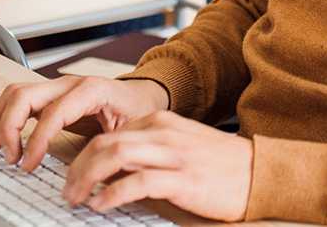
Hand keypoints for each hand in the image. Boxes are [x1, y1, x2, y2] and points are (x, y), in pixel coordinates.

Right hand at [0, 75, 169, 171]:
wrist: (141, 95)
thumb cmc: (137, 110)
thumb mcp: (131, 129)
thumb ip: (109, 146)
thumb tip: (90, 172)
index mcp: (92, 89)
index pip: (53, 112)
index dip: (36, 140)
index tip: (28, 164)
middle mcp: (69, 83)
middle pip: (24, 95)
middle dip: (9, 127)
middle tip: (10, 157)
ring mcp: (57, 86)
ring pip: (15, 93)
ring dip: (0, 120)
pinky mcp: (49, 95)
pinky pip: (17, 99)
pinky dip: (3, 117)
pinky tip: (1, 138)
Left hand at [62, 111, 253, 220]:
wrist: (259, 172)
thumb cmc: (221, 164)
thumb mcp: (182, 145)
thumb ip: (150, 149)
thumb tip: (112, 168)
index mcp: (161, 121)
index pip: (108, 134)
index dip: (83, 157)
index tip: (73, 178)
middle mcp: (164, 133)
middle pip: (104, 143)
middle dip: (77, 169)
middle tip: (67, 191)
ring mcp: (173, 155)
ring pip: (115, 157)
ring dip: (87, 179)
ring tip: (77, 199)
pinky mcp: (182, 179)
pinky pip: (137, 183)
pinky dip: (113, 194)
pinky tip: (102, 204)